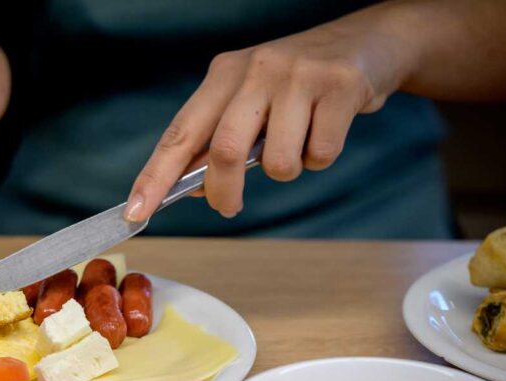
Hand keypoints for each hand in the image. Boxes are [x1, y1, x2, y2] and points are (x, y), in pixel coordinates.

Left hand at [125, 11, 414, 219]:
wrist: (369, 43)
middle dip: (223, 191)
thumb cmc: (299, 83)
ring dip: (288, 171)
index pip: (180, 133)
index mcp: (224, 74)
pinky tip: (328, 130)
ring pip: (278, 162)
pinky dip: (321, 158)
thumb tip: (196, 188)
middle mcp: (255, 70)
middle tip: (229, 207)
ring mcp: (298, 77)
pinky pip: (319, 154)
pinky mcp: (339, 87)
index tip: (136, 212)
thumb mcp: (252, 98)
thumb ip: (222, 137)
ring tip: (300, 144)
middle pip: (223, 151)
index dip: (155, 176)